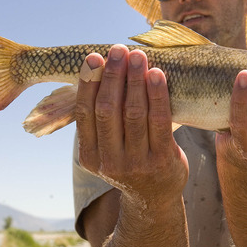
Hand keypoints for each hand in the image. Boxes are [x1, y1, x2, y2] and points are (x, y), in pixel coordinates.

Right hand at [75, 46, 188, 204]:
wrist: (154, 197)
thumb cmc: (129, 162)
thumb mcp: (105, 150)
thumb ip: (98, 122)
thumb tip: (92, 74)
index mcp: (89, 157)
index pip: (84, 113)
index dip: (88, 83)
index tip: (93, 57)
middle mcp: (109, 162)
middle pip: (108, 109)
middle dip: (113, 75)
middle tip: (118, 49)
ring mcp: (136, 163)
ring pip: (133, 112)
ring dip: (135, 79)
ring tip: (138, 55)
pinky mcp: (162, 160)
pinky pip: (159, 120)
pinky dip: (157, 94)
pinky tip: (157, 74)